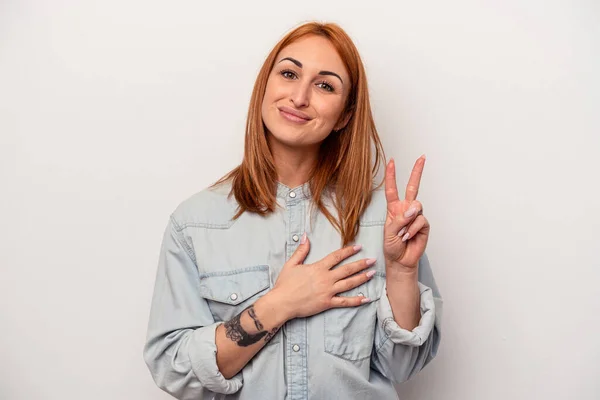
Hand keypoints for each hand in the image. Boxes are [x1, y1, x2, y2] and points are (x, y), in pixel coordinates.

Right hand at [271, 235, 375, 320]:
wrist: (282, 302)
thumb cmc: (285, 284)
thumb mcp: (292, 264)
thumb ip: (301, 251)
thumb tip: (306, 236)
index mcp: (318, 268)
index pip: (337, 257)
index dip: (348, 251)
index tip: (358, 247)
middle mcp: (326, 278)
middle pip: (347, 269)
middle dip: (361, 264)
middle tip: (373, 260)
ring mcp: (328, 291)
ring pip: (349, 284)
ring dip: (362, 278)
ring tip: (372, 273)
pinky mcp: (327, 303)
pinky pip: (344, 302)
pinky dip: (356, 300)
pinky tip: (366, 298)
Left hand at [383, 155, 430, 270]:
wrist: (400, 261)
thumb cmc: (391, 246)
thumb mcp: (389, 232)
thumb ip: (399, 219)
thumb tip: (414, 209)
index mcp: (394, 208)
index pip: (392, 189)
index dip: (392, 176)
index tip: (392, 162)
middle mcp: (406, 209)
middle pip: (413, 187)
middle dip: (417, 172)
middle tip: (422, 158)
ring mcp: (416, 216)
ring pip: (416, 207)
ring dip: (407, 222)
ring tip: (402, 234)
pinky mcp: (424, 225)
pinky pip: (420, 221)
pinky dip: (412, 229)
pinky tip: (408, 237)